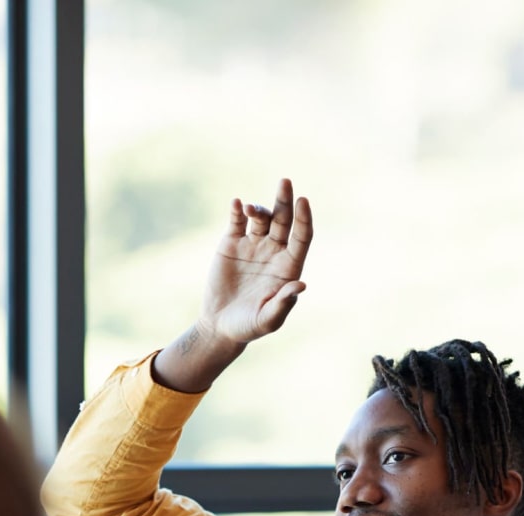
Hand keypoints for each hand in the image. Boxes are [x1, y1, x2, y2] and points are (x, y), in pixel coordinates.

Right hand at [199, 178, 312, 342]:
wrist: (220, 326)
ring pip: (260, 217)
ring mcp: (252, 245)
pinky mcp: (231, 244)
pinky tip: (236, 204)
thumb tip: (301, 284)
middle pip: (283, 220)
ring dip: (258, 208)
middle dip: (284, 200)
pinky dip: (236, 211)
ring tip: (249, 208)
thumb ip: (283, 303)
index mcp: (288, 267)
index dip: (304, 219)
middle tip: (285, 181)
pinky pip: (236, 222)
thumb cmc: (249, 327)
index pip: (301, 237)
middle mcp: (273, 252)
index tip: (303, 201)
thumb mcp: (268, 319)